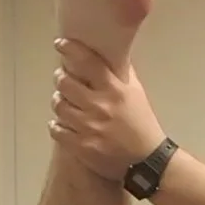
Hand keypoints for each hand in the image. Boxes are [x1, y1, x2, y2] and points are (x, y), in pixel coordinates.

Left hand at [49, 40, 163, 180]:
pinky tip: (62, 123)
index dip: (70, 49)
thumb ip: (123, 73)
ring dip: (58, 102)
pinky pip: (57, 130)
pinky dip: (56, 125)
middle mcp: (100, 106)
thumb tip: (112, 51)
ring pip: (58, 106)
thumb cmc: (142, 123)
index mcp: (114, 90)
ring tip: (63, 102)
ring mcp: (89, 128)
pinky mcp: (81, 146)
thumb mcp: (136, 93)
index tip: (60, 45)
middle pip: (65, 83)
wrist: (147, 160)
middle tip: (62, 79)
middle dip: (60, 78)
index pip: (87, 62)